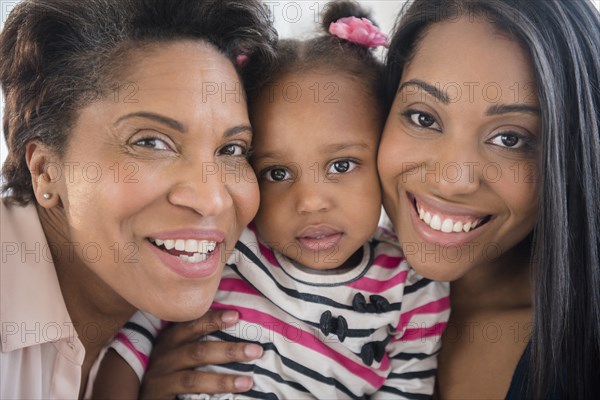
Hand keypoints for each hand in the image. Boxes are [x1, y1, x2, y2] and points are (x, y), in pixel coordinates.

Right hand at [139, 310, 262, 398]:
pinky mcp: (159, 398)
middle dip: (228, 350)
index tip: (236, 315)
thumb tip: (235, 321)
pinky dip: (207, 398)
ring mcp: (160, 380)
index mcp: (169, 341)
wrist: (146, 396)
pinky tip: (226, 399)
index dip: (212, 319)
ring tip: (248, 382)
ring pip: (193, 379)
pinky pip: (186, 398)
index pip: (192, 325)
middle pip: (198, 351)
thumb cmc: (167, 370)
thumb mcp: (178, 351)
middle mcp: (163, 358)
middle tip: (256, 350)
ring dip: (223, 380)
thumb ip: (198, 340)